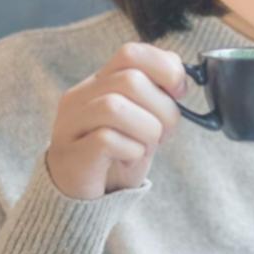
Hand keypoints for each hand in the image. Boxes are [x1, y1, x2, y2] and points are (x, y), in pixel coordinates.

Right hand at [46, 42, 188, 199]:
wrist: (84, 199)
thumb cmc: (117, 156)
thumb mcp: (142, 120)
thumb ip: (157, 95)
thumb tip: (183, 78)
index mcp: (98, 82)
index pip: (131, 53)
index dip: (164, 68)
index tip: (179, 93)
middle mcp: (80, 97)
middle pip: (130, 80)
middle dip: (162, 108)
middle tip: (164, 134)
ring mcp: (71, 125)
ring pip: (115, 107)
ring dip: (147, 129)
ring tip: (145, 147)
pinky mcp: (71, 155)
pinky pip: (105, 140)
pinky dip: (131, 150)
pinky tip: (130, 159)